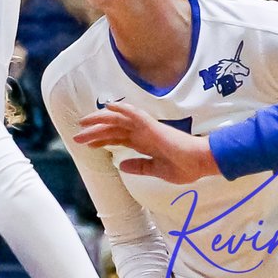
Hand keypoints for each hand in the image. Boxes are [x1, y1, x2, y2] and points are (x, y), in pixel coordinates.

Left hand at [74, 101, 219, 183]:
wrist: (200, 163)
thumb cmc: (184, 167)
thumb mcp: (157, 170)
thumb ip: (140, 166)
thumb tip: (121, 166)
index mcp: (144, 143)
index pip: (117, 139)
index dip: (101, 140)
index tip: (87, 144)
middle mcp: (142, 133)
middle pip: (113, 129)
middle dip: (94, 132)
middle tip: (77, 136)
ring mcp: (147, 128)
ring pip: (118, 120)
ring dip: (100, 119)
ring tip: (83, 122)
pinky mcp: (152, 126)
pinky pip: (134, 113)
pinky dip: (121, 108)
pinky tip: (108, 106)